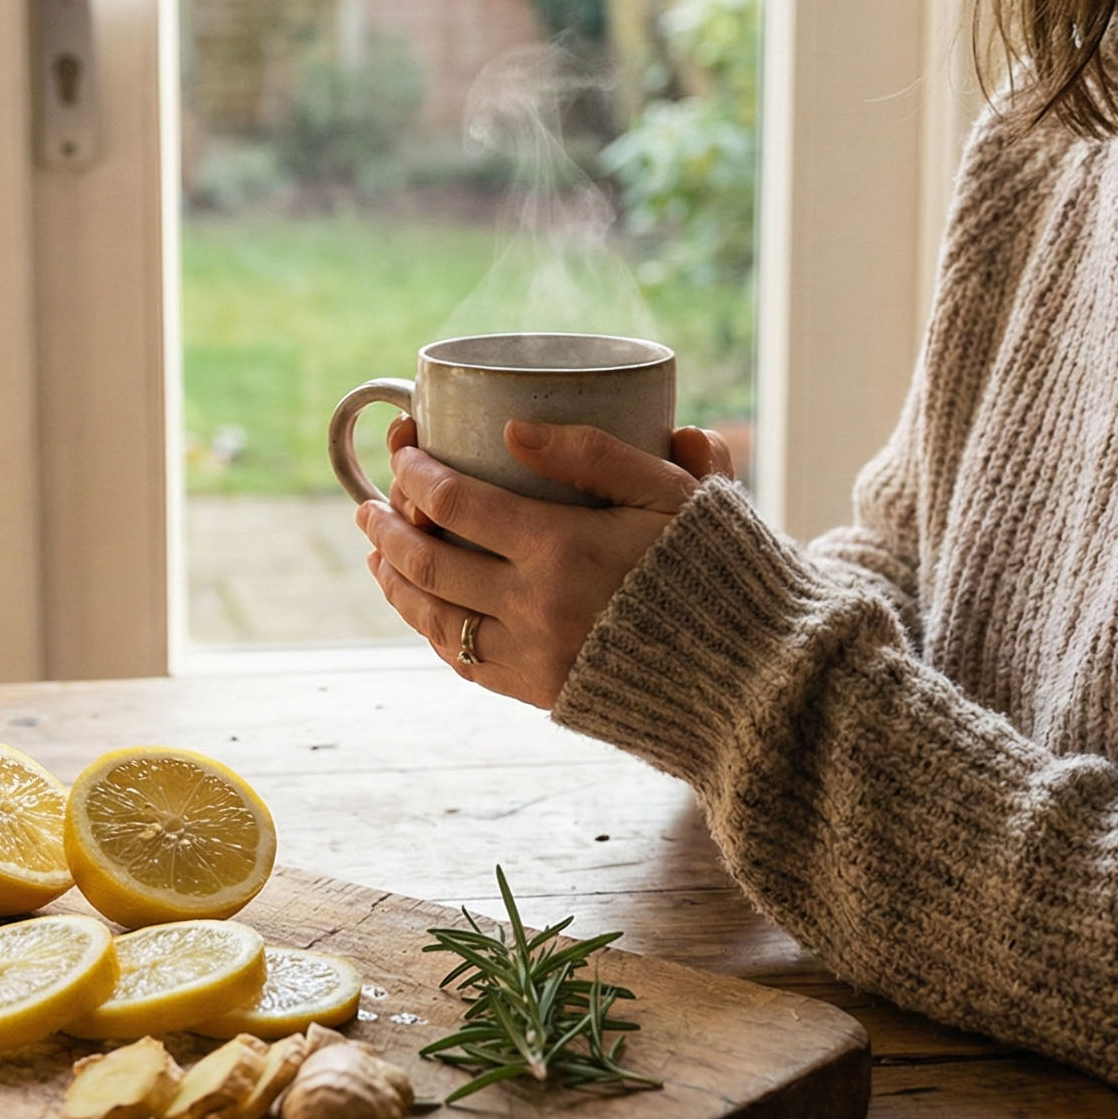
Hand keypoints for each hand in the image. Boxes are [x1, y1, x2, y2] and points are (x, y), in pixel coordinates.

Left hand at [358, 416, 734, 707]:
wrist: (749, 673)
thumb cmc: (717, 567)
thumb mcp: (672, 492)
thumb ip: (595, 452)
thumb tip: (511, 426)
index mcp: (561, 547)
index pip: (454, 502)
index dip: (414, 472)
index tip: (402, 450)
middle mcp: (532, 605)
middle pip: (427, 560)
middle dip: (385, 525)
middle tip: (368, 503)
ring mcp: (530, 655)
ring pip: (432, 616)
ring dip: (393, 579)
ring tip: (376, 553)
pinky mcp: (538, 693)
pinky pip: (461, 660)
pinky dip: (430, 628)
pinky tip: (422, 606)